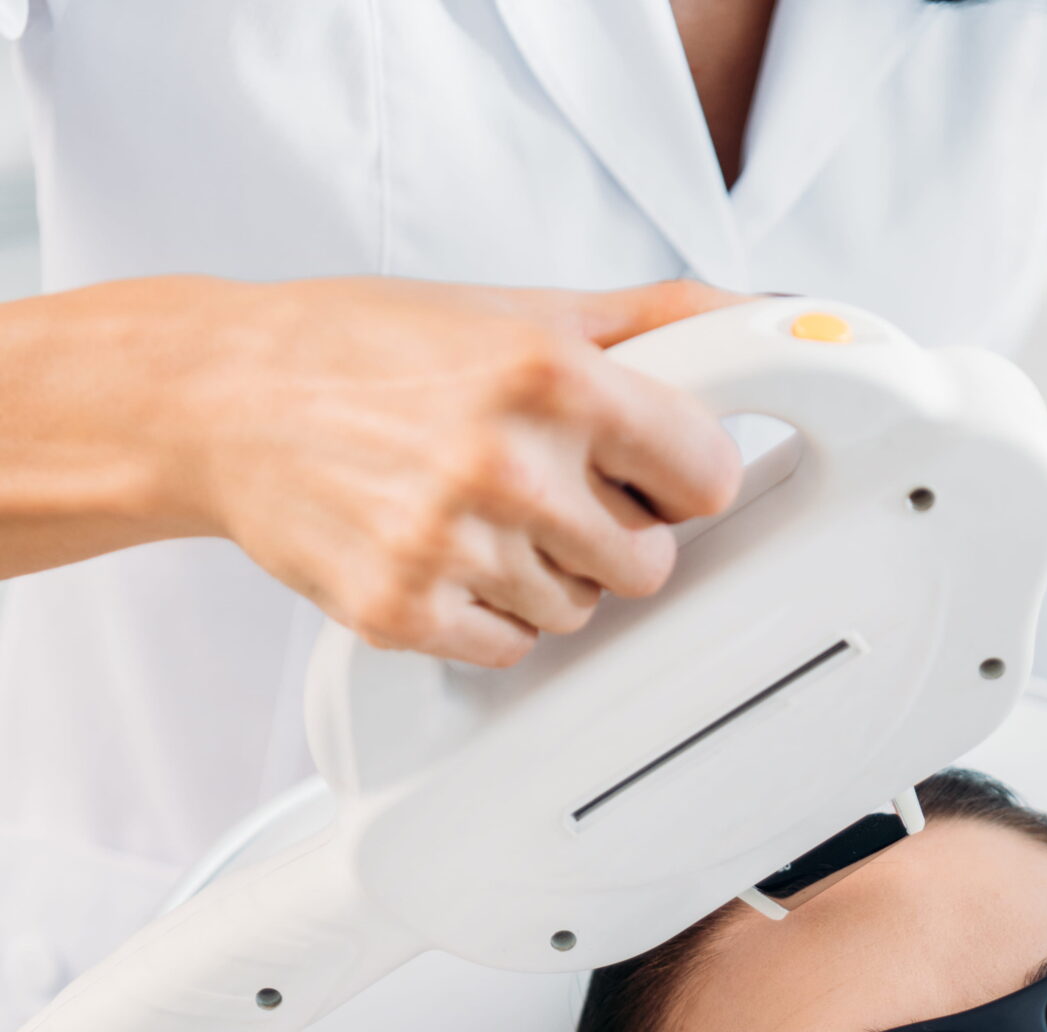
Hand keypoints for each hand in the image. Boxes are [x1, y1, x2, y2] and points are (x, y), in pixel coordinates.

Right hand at [173, 276, 747, 665]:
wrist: (226, 396)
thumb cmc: (367, 347)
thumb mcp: (518, 308)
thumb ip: (650, 324)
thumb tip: (759, 320)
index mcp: (550, 376)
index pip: (705, 477)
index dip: (683, 479)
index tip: (656, 474)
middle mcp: (506, 463)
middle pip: (649, 565)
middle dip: (615, 535)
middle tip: (554, 492)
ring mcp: (453, 545)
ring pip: (579, 613)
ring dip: (548, 577)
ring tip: (481, 514)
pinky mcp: (405, 611)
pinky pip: (508, 647)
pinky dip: (488, 616)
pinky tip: (446, 555)